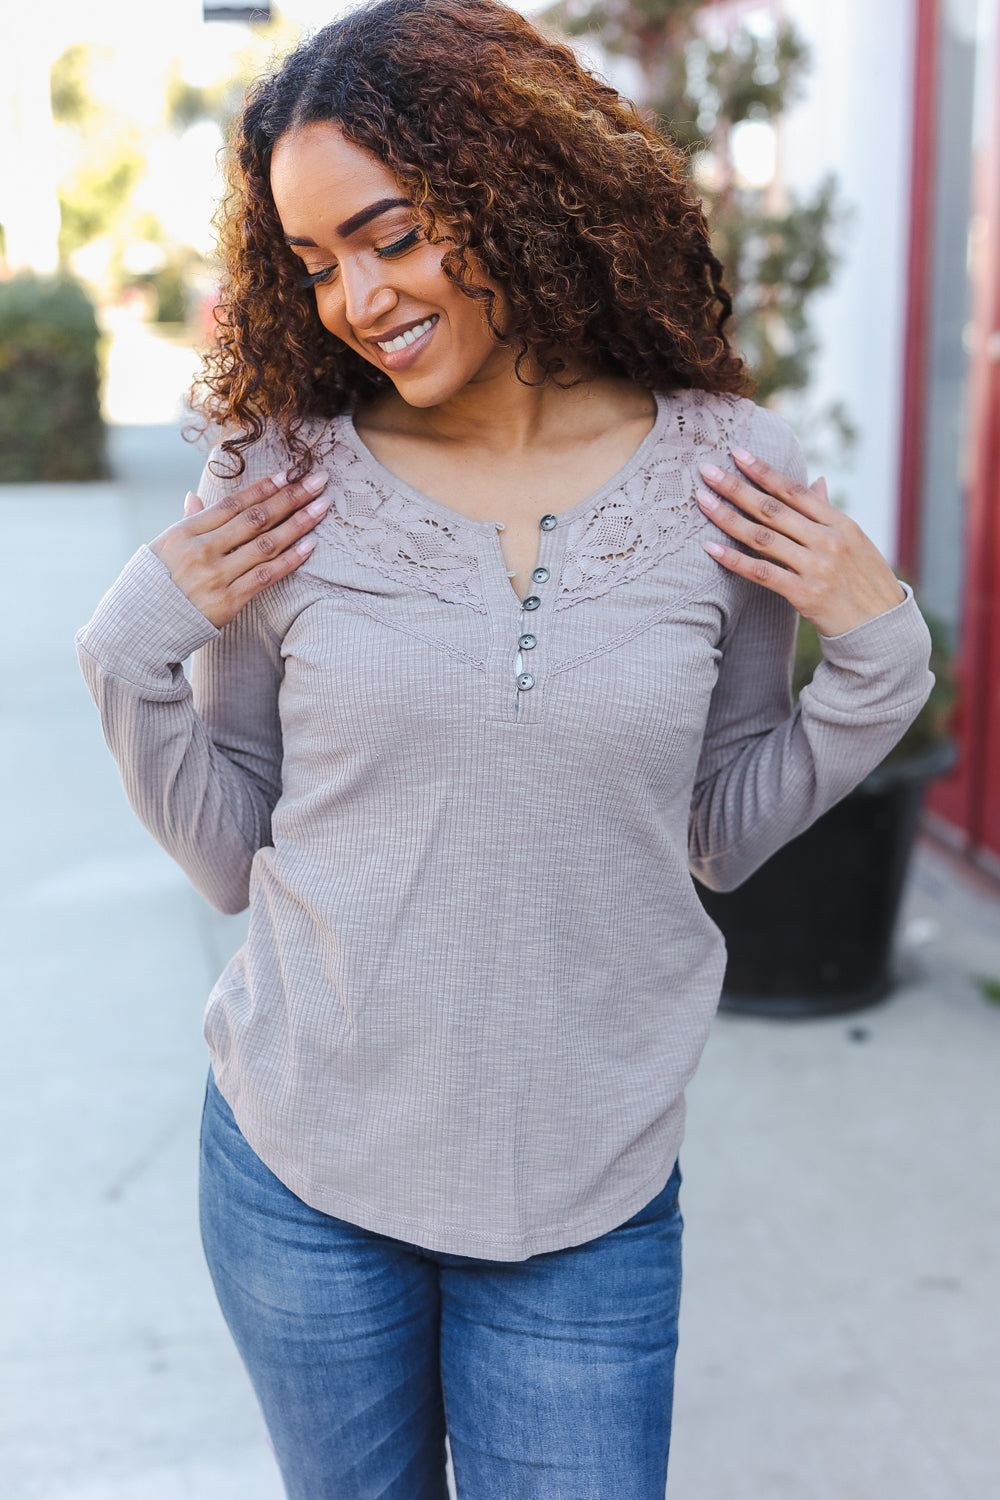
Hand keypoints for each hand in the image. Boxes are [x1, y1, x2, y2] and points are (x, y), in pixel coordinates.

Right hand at [149, 468, 329, 627]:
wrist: (140, 627)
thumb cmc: (154, 584)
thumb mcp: (164, 548)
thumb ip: (187, 522)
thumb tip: (195, 496)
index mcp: (184, 532)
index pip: (232, 503)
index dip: (263, 487)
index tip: (289, 474)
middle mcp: (201, 550)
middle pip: (254, 518)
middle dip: (290, 497)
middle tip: (318, 481)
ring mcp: (215, 576)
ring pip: (265, 545)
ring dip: (298, 523)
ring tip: (322, 508)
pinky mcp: (227, 602)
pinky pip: (265, 577)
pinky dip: (289, 560)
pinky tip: (310, 545)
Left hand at [696, 447, 905, 636]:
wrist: (883, 629)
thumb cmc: (866, 583)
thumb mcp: (855, 542)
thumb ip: (829, 513)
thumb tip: (819, 481)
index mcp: (840, 523)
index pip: (795, 490)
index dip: (764, 471)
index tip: (737, 453)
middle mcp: (829, 540)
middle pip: (773, 508)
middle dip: (737, 487)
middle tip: (707, 470)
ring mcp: (817, 567)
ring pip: (763, 536)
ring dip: (728, 517)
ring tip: (702, 501)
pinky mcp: (806, 594)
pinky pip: (762, 573)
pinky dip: (734, 560)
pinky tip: (710, 548)